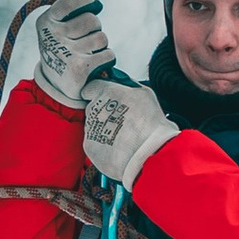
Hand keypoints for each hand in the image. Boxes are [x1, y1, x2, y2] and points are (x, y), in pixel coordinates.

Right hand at [33, 0, 113, 107]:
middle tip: (85, 38)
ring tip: (89, 53)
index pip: (73, 0)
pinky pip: (108, 54)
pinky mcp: (79, 70)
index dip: (88, 1)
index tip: (92, 5)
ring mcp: (66, 53)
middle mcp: (53, 36)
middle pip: (92, 20)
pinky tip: (96, 65)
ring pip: (102, 38)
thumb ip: (71, 3)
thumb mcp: (59, 25)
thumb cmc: (62, 47)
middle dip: (95, 29)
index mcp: (46, 21)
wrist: (56, 85)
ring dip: (100, 46)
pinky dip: (106, 59)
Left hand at [82, 74, 178, 189]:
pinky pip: (94, 142)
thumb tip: (123, 85)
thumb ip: (127, 86)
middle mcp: (93, 109)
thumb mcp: (143, 92)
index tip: (106, 97)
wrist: (148, 154)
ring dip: (104, 128)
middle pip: (93, 107)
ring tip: (123, 135)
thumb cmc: (149, 123)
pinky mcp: (89, 147)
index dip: (99, 92)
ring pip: (93, 125)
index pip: (91, 88)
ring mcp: (89, 129)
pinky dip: (103, 144)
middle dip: (104, 112)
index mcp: (104, 92)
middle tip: (121, 118)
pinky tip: (118, 145)